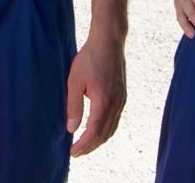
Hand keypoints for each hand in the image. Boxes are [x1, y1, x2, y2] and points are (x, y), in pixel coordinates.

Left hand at [65, 28, 126, 156]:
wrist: (109, 42)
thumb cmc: (89, 58)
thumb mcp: (75, 81)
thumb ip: (73, 106)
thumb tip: (71, 129)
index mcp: (104, 101)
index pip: (93, 132)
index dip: (83, 145)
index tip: (71, 152)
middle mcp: (116, 104)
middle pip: (104, 134)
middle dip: (90, 147)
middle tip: (76, 152)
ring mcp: (121, 100)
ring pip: (111, 129)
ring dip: (98, 140)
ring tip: (84, 144)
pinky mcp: (122, 96)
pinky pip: (115, 120)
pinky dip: (105, 130)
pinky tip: (96, 130)